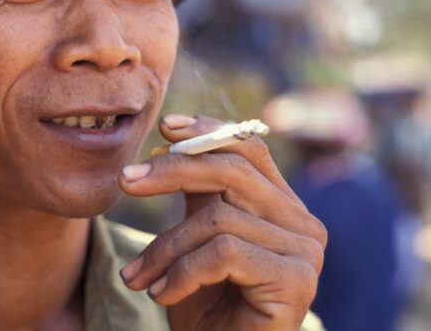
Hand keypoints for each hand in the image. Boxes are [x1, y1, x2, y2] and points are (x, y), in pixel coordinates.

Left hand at [118, 114, 325, 330]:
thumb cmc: (203, 305)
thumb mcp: (194, 240)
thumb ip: (198, 195)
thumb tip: (171, 142)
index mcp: (283, 207)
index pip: (249, 149)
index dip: (207, 131)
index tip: (164, 126)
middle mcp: (303, 224)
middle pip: (232, 171)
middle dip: (172, 171)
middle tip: (125, 181)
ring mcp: (305, 252)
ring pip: (218, 218)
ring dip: (165, 248)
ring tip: (138, 277)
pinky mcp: (296, 280)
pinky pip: (224, 252)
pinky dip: (182, 272)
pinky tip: (162, 296)